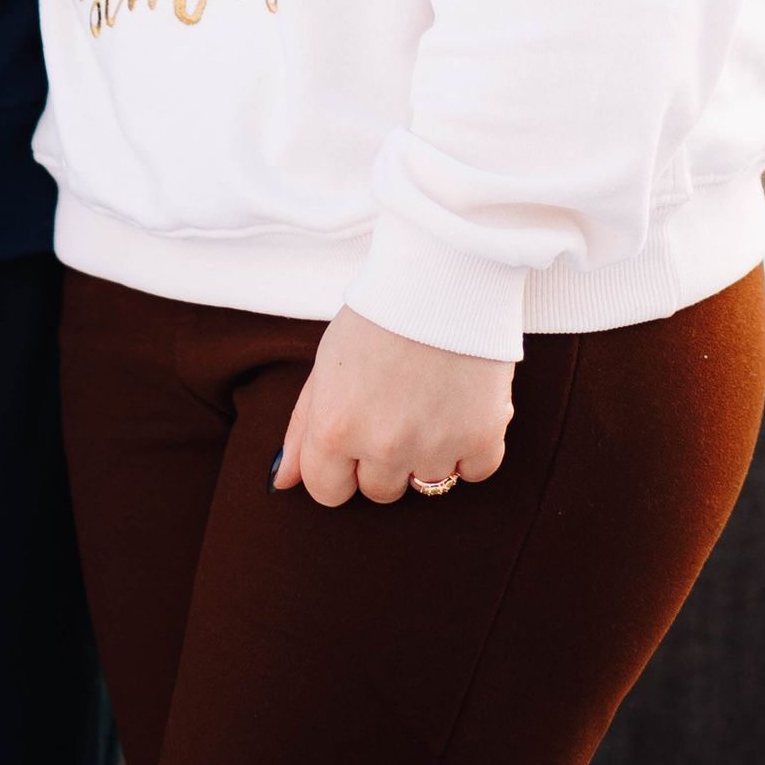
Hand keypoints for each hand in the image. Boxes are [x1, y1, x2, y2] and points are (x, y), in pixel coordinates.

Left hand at [273, 306, 514, 508]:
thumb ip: (302, 428)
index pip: (326, 492)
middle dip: (383, 458)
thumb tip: (281, 481)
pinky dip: (472, 445)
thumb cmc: (378, 313)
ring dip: (429, 450)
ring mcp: (435, 447)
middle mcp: (382, 447)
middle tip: (396, 404)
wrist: (443, 271)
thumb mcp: (327, 363)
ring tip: (430, 396)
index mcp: (335, 428)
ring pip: (427, 484)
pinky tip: (463, 402)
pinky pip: (474, 471)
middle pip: (379, 492)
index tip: (354, 434)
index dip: (339, 465)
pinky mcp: (483, 438)